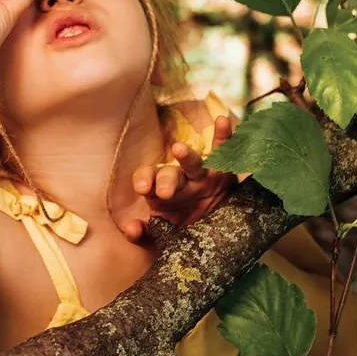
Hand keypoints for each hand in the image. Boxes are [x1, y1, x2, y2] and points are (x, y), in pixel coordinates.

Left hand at [122, 116, 235, 242]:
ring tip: (178, 150)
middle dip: (165, 180)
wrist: (214, 230)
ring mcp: (202, 174)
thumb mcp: (163, 235)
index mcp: (160, 190)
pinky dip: (224, 135)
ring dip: (187, 157)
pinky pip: (223, 151)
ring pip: (194, 164)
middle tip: (164, 191)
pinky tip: (222, 121)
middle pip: (169, 174)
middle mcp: (180, 178)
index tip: (142, 189)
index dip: (144, 180)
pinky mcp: (223, 172)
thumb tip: (132, 229)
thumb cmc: (181, 228)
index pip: (148, 179)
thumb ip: (145, 234)